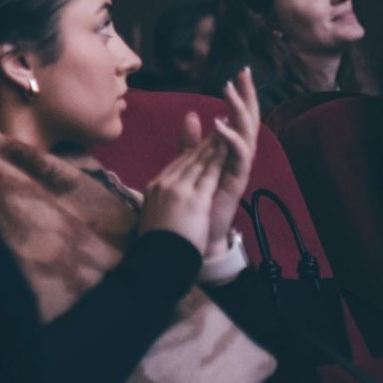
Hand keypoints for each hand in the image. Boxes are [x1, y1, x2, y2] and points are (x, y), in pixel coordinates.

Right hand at [137, 121, 224, 247]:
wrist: (160, 260)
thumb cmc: (159, 245)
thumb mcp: (156, 216)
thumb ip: (164, 198)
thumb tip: (168, 192)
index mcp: (155, 187)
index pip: (178, 163)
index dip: (194, 149)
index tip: (206, 136)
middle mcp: (165, 183)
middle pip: (189, 158)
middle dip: (206, 140)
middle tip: (221, 122)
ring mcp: (178, 190)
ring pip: (199, 162)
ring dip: (214, 144)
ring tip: (227, 128)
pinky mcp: (193, 199)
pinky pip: (208, 174)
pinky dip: (218, 159)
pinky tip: (227, 147)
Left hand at [198, 68, 260, 258]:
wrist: (199, 231)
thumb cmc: (200, 198)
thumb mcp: (194, 163)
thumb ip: (193, 141)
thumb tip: (193, 115)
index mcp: (228, 149)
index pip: (238, 114)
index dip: (240, 93)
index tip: (239, 70)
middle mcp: (237, 155)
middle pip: (247, 119)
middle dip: (247, 95)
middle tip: (243, 71)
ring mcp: (238, 168)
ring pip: (246, 133)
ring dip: (238, 110)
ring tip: (229, 90)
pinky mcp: (236, 180)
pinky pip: (238, 156)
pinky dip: (230, 139)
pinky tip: (221, 125)